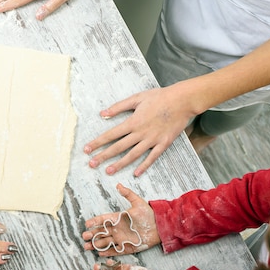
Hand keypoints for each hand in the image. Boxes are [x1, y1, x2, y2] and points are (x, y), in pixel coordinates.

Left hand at [83, 85, 197, 175]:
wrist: (183, 100)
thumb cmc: (160, 97)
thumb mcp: (137, 98)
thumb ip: (119, 107)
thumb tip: (102, 114)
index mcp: (133, 122)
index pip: (110, 135)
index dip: (98, 143)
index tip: (87, 150)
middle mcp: (140, 133)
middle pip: (118, 147)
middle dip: (103, 156)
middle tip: (91, 164)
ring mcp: (152, 140)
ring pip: (133, 155)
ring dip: (120, 164)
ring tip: (108, 171)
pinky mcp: (163, 143)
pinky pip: (152, 157)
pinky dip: (144, 166)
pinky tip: (136, 173)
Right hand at [83, 183, 158, 255]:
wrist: (160, 225)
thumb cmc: (149, 213)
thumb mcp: (138, 202)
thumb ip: (128, 194)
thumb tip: (118, 185)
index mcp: (118, 219)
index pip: (103, 220)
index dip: (95, 221)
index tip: (87, 223)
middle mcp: (117, 229)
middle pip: (101, 232)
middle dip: (92, 235)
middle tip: (84, 236)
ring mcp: (122, 238)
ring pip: (106, 242)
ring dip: (96, 244)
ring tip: (87, 246)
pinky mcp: (128, 247)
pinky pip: (116, 251)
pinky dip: (108, 253)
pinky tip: (100, 254)